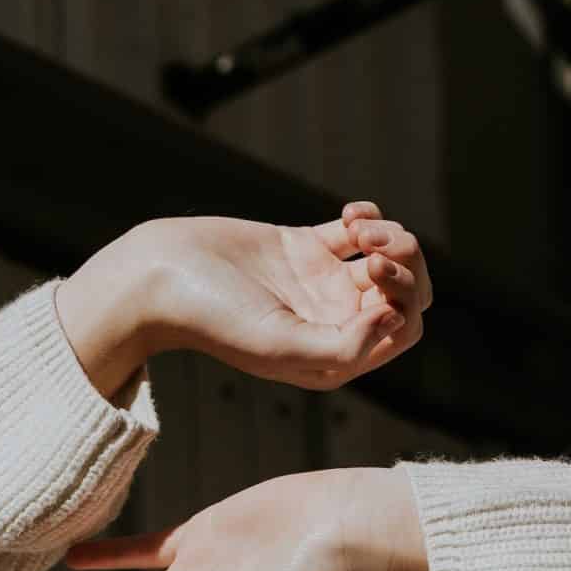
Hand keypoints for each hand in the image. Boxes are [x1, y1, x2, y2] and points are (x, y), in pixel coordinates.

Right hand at [140, 200, 430, 389]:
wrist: (165, 276)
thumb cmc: (216, 320)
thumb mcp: (281, 346)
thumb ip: (343, 347)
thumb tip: (393, 317)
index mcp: (335, 356)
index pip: (402, 329)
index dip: (405, 298)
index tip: (372, 272)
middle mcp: (335, 322)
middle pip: (405, 293)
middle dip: (405, 264)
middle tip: (372, 249)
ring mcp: (323, 285)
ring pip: (389, 258)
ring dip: (390, 235)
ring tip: (359, 226)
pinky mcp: (307, 248)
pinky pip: (362, 230)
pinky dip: (369, 215)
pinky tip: (347, 214)